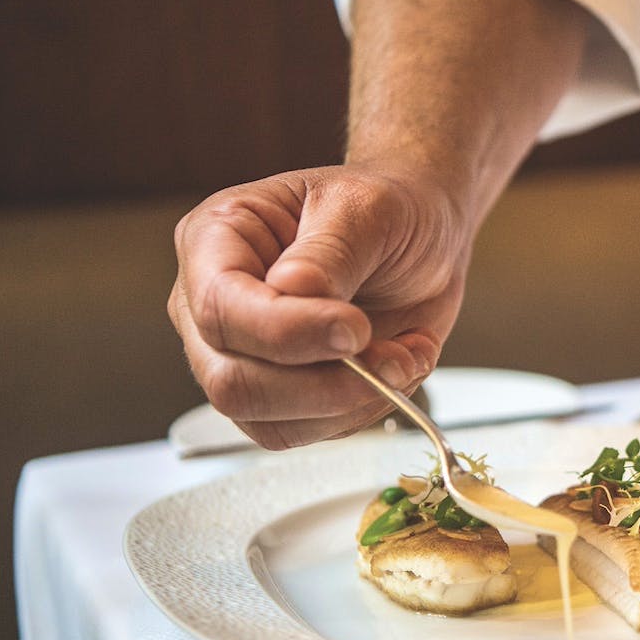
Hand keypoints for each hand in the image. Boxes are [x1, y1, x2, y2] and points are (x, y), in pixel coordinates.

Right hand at [168, 167, 469, 449]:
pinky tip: (397, 365)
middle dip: (321, 385)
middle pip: (231, 382)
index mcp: (217, 240)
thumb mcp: (368, 208)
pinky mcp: (282, 395)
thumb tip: (294, 292)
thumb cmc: (387, 208)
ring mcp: (242, 356)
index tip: (355, 329)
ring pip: (269, 421)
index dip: (286, 332)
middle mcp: (215, 304)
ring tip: (401, 356)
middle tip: (388, 358)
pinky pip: (309, 431)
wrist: (424, 235)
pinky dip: (365, 410)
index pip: (219, 308)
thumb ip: (329, 252)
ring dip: (350, 402)